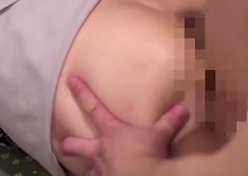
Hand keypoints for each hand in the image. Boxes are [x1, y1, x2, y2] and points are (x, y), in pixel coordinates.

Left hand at [61, 77, 189, 175]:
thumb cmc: (147, 156)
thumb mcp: (159, 136)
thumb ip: (169, 122)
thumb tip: (183, 107)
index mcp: (112, 132)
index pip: (93, 107)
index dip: (81, 92)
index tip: (69, 80)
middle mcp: (100, 150)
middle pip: (77, 144)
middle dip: (70, 144)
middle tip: (64, 144)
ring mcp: (100, 169)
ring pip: (86, 167)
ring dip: (88, 168)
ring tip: (90, 170)